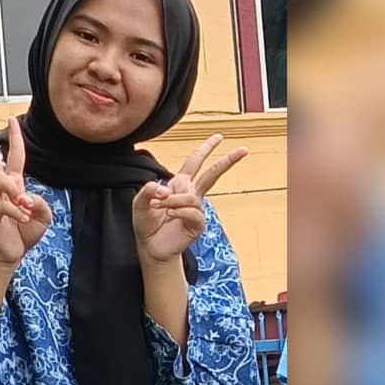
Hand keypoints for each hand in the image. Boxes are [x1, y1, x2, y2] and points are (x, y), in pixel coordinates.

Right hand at [0, 117, 52, 266]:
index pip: (13, 156)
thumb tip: (25, 198)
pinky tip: (23, 219)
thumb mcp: (43, 216)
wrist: (11, 253)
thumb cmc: (25, 232)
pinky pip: (1, 205)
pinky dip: (16, 212)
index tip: (11, 119)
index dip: (14, 138)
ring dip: (13, 189)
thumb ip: (41, 203)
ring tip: (23, 205)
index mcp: (13, 184)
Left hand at [132, 134, 247, 262]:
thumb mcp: (140, 203)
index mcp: (179, 185)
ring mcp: (196, 209)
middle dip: (227, 161)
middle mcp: (191, 195)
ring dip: (173, 201)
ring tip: (160, 208)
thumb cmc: (147, 224)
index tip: (219, 137)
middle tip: (244, 149)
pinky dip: (178, 212)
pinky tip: (170, 216)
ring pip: (190, 196)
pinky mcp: (198, 224)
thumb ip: (147, 190)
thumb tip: (164, 188)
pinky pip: (192, 212)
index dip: (205, 148)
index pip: (194, 163)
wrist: (151, 247)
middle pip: (212, 174)